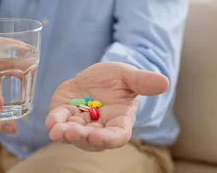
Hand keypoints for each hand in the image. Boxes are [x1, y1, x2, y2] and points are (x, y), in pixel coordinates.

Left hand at [45, 62, 168, 151]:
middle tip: (72, 132)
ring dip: (64, 134)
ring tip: (57, 130)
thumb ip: (143, 81)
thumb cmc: (117, 79)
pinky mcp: (64, 114)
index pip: (116, 136)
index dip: (106, 138)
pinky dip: (54, 121)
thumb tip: (165, 82)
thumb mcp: (129, 76)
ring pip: (72, 134)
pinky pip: (58, 121)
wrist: (96, 75)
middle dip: (80, 137)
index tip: (96, 136)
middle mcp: (99, 128)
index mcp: (119, 121)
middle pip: (91, 140)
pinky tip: (51, 121)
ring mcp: (80, 123)